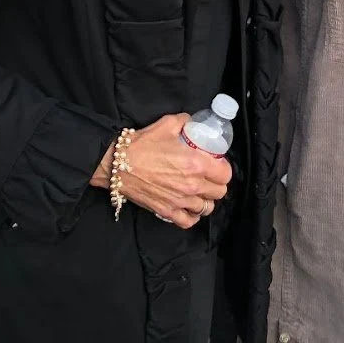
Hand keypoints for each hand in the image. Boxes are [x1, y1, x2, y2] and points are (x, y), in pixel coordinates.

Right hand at [92, 114, 230, 228]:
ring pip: (207, 208)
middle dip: (217, 184)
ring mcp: (179, 201)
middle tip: (209, 176)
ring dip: (206, 200)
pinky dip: (192, 216)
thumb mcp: (169, 123)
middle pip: (219, 192)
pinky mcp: (166, 212)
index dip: (223, 168)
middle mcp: (192, 185)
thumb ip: (186, 121)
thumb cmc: (143, 144)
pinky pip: (188, 222)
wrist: (118, 164)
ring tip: (200, 191)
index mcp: (196, 163)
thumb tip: (193, 122)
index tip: (218, 164)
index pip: (225, 174)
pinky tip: (190, 207)